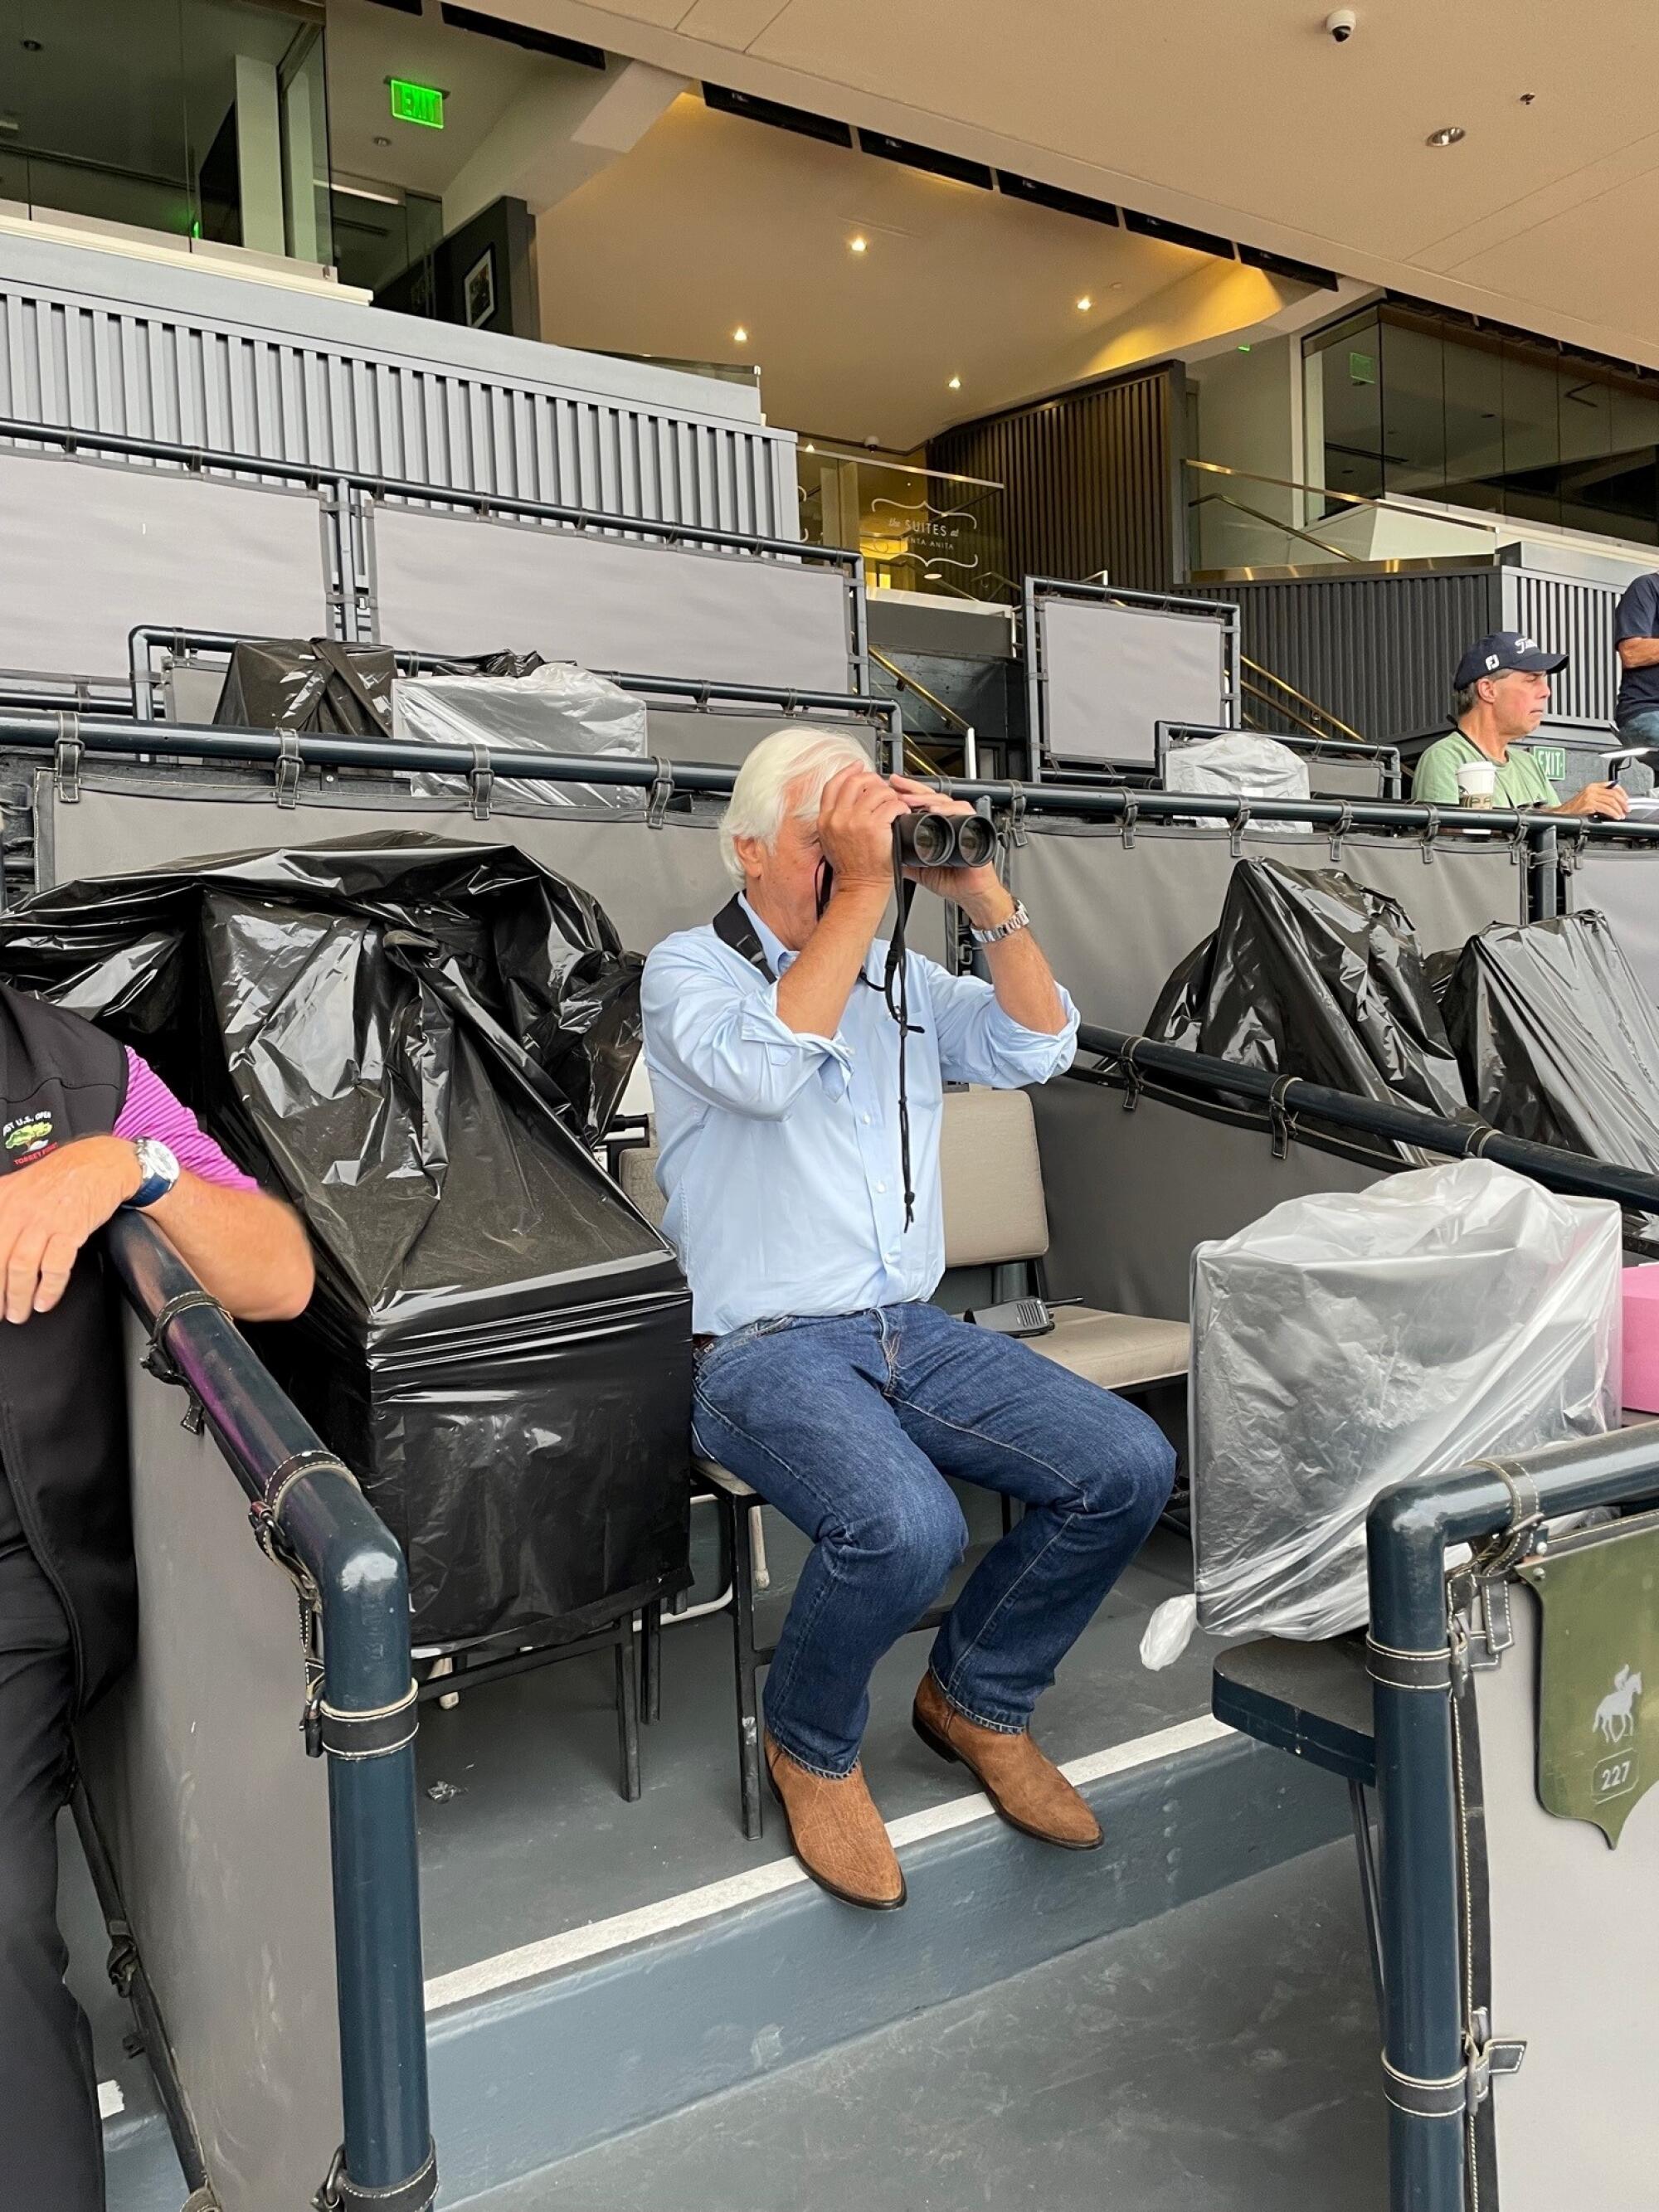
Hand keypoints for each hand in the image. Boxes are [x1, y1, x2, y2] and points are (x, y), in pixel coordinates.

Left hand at [0, 1135, 139, 1321]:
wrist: (100, 1164)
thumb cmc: (61, 1177)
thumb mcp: (17, 1186)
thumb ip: (0, 1209)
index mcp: (1, 1200)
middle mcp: (17, 1210)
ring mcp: (43, 1220)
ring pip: (21, 1267)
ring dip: (18, 1296)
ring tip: (18, 1313)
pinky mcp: (70, 1228)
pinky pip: (55, 1266)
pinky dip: (49, 1288)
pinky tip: (44, 1301)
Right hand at [816, 765, 910, 892]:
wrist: (859, 886)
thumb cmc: (851, 868)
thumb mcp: (831, 840)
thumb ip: (836, 817)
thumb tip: (850, 798)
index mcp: (826, 819)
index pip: (834, 784)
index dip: (848, 771)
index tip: (858, 766)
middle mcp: (838, 818)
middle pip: (855, 782)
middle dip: (873, 780)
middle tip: (882, 788)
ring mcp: (855, 821)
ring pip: (876, 790)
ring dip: (889, 794)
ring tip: (894, 804)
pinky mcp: (874, 827)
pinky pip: (891, 805)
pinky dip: (900, 806)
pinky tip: (901, 813)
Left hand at [887, 774, 1010, 924]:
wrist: (970, 893)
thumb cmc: (951, 880)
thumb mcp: (919, 866)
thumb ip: (904, 856)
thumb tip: (883, 850)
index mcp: (937, 826)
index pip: (921, 803)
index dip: (907, 794)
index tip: (891, 788)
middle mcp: (950, 821)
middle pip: (932, 796)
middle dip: (913, 789)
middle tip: (897, 785)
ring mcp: (961, 823)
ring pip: (946, 801)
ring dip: (927, 798)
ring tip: (910, 799)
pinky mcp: (974, 829)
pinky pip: (963, 813)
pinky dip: (949, 809)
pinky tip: (935, 809)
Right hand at [1558, 781, 1630, 819]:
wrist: (1562, 813)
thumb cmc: (1574, 808)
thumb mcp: (1588, 798)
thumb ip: (1600, 797)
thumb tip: (1615, 802)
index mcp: (1593, 786)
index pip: (1613, 785)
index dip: (1622, 793)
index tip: (1626, 800)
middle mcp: (1592, 789)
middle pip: (1613, 793)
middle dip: (1623, 802)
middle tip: (1627, 809)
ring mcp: (1590, 796)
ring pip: (1611, 801)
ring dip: (1619, 809)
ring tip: (1621, 815)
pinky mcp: (1589, 804)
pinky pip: (1606, 808)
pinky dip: (1613, 813)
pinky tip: (1615, 816)